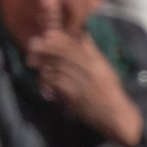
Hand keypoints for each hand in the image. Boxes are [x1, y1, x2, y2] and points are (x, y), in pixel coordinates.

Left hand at [23, 30, 142, 144]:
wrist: (114, 113)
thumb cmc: (109, 89)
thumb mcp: (104, 66)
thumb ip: (92, 50)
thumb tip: (82, 33)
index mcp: (96, 61)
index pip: (76, 45)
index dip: (59, 39)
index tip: (46, 34)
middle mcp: (90, 69)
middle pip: (65, 55)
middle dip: (47, 48)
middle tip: (32, 46)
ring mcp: (82, 82)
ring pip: (59, 68)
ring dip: (45, 65)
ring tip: (33, 63)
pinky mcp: (75, 96)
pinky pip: (58, 84)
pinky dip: (48, 81)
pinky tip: (43, 81)